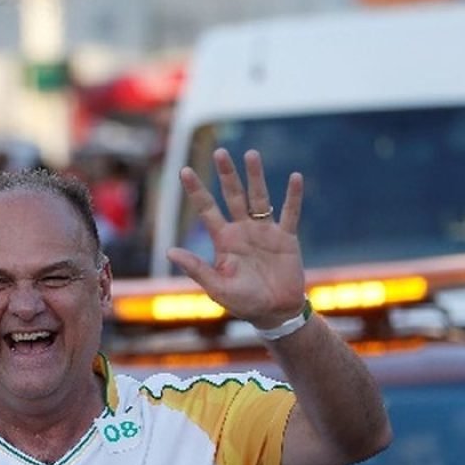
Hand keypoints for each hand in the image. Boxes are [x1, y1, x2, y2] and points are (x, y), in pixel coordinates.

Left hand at [168, 148, 305, 326]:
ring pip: (259, 198)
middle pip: (233, 196)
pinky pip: (290, 214)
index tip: (184, 170)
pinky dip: (293, 197)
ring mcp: (265, 231)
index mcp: (223, 240)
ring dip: (256, 177)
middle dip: (226, 175)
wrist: (274, 312)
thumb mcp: (216, 287)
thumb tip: (169, 251)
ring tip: (251, 154)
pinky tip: (295, 177)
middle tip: (219, 152)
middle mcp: (242, 230)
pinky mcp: (286, 238)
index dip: (197, 190)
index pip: (207, 209)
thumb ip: (196, 268)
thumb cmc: (243, 302)